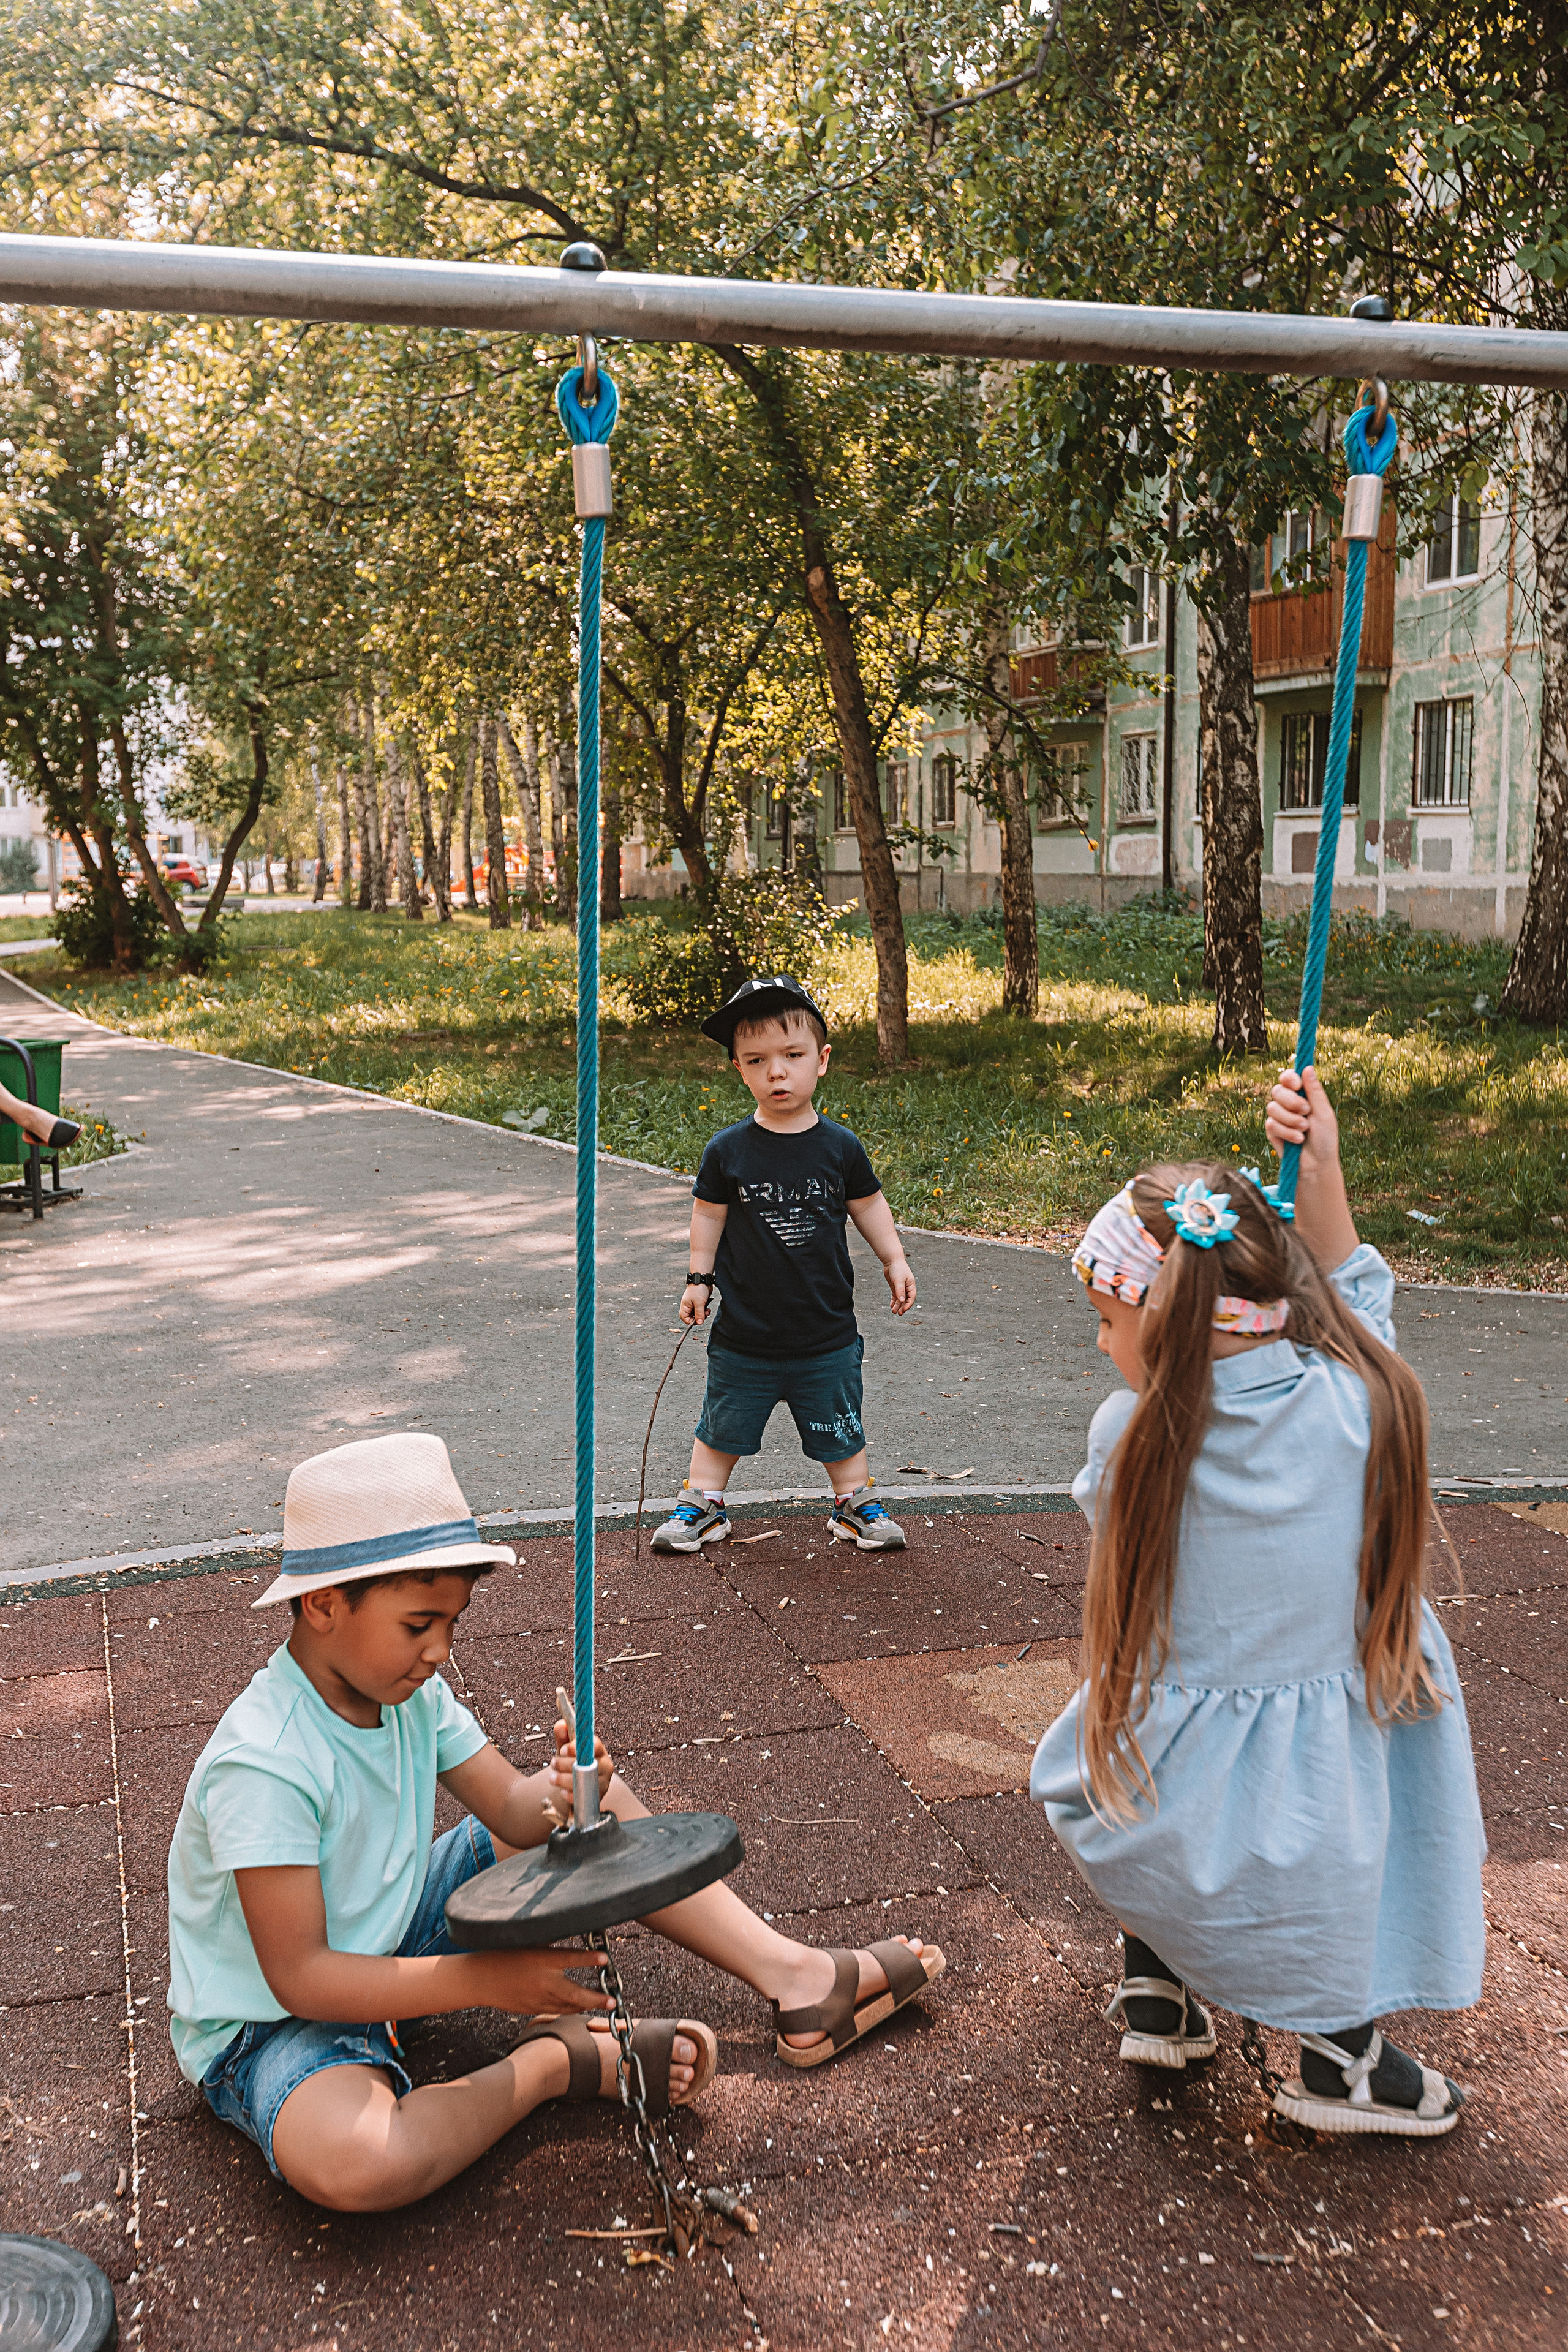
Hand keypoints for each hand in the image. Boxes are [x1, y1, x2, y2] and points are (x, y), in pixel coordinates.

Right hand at [468, 1943, 611, 2018]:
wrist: (481, 1979)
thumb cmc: (503, 1954)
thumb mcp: (529, 1941)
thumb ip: (551, 1938)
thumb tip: (570, 1925)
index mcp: (542, 1960)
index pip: (571, 1959)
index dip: (589, 1959)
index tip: (605, 1958)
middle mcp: (543, 1981)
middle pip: (576, 1994)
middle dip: (597, 1997)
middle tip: (613, 1999)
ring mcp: (539, 1998)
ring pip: (569, 2006)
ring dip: (586, 2004)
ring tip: (602, 2002)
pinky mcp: (533, 2008)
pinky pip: (556, 2010)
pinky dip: (570, 2008)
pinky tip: (579, 2006)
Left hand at [551, 1720, 614, 1814]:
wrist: (579, 1788)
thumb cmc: (573, 1764)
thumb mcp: (567, 1751)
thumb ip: (563, 1738)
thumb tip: (560, 1724)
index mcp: (599, 1751)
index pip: (595, 1745)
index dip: (578, 1747)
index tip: (564, 1749)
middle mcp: (605, 1766)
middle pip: (588, 1763)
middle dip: (566, 1763)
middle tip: (553, 1763)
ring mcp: (603, 1783)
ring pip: (584, 1780)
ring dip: (564, 1779)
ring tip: (552, 1778)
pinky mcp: (597, 1798)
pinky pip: (583, 1796)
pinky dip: (570, 1794)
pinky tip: (562, 1791)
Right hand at [680, 1281, 709, 1326]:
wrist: (703, 1280)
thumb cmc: (698, 1289)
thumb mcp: (699, 1303)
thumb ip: (699, 1314)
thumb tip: (699, 1322)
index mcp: (685, 1306)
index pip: (685, 1318)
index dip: (691, 1321)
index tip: (698, 1321)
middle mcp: (688, 1306)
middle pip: (692, 1317)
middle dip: (699, 1318)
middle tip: (704, 1315)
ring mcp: (694, 1304)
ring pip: (698, 1314)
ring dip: (703, 1314)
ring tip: (707, 1311)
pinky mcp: (699, 1303)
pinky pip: (701, 1310)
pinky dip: (705, 1311)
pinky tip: (708, 1308)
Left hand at [883, 1254, 915, 1313]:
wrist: (891, 1260)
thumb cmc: (897, 1268)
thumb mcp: (898, 1280)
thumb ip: (900, 1290)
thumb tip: (902, 1301)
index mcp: (911, 1285)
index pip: (911, 1298)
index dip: (908, 1305)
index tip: (903, 1310)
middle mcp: (907, 1287)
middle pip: (906, 1300)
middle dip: (903, 1307)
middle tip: (898, 1313)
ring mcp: (901, 1287)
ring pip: (900, 1299)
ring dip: (897, 1305)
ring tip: (893, 1311)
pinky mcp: (895, 1286)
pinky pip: (895, 1295)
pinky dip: (893, 1301)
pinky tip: (891, 1305)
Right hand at [1264, 1065, 1340, 1179]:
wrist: (1317, 1164)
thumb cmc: (1325, 1139)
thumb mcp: (1324, 1113)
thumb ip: (1315, 1091)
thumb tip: (1307, 1067)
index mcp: (1302, 1095)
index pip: (1287, 1078)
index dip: (1289, 1079)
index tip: (1297, 1086)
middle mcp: (1288, 1103)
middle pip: (1277, 1090)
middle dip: (1291, 1102)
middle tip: (1306, 1112)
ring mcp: (1278, 1117)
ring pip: (1272, 1107)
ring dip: (1291, 1120)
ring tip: (1304, 1130)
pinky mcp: (1272, 1131)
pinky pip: (1271, 1124)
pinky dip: (1287, 1132)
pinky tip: (1298, 1140)